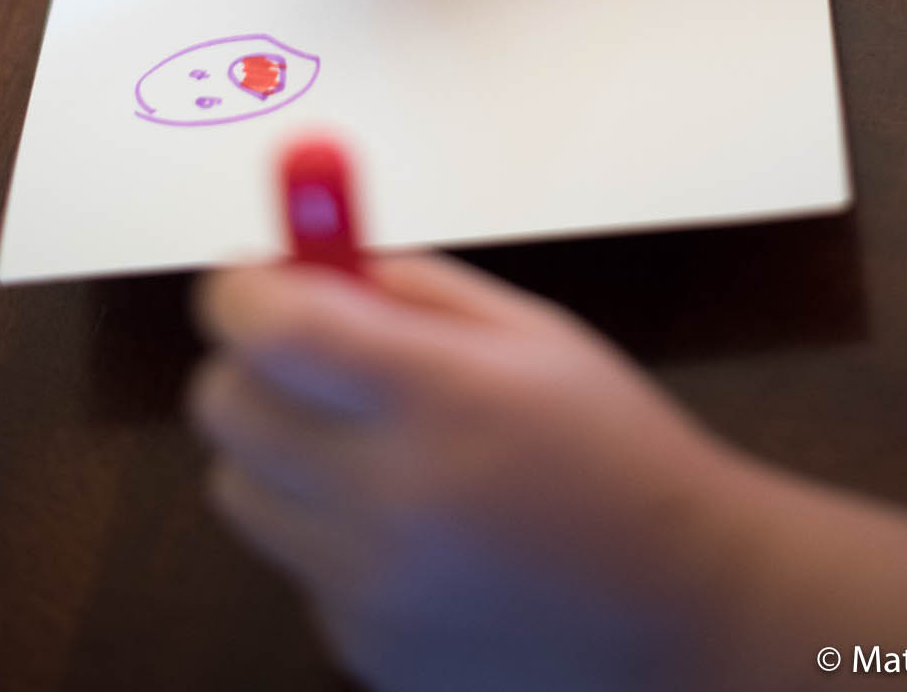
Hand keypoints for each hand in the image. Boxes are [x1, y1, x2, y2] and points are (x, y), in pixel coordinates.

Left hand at [189, 253, 742, 691]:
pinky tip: (416, 533)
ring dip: (278, 452)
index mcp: (439, 397)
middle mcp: (390, 498)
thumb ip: (414, 288)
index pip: (272, 330)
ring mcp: (368, 588)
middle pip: (226, 406)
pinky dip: (327, 533)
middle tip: (308, 356)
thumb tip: (308, 257)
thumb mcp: (531, 333)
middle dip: (252, 363)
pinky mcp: (362, 649)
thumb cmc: (612, 450)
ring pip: (238, 488)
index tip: (248, 280)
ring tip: (370, 449)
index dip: (239, 290)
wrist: (680, 607)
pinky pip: (293, 562)